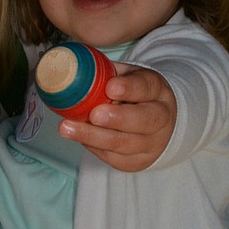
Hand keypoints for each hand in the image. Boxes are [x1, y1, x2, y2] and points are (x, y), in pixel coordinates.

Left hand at [58, 65, 175, 171]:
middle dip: (117, 119)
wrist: (156, 124)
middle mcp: (162, 119)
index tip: (110, 87)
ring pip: (124, 144)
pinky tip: (78, 136)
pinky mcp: (137, 162)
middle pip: (144, 121)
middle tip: (94, 115)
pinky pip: (114, 157)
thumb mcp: (127, 77)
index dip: (129, 88)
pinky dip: (93, 146)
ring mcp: (152, 144)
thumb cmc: (133, 96)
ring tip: (67, 128)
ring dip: (93, 137)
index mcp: (158, 91)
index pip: (147, 88)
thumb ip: (108, 72)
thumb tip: (75, 66)